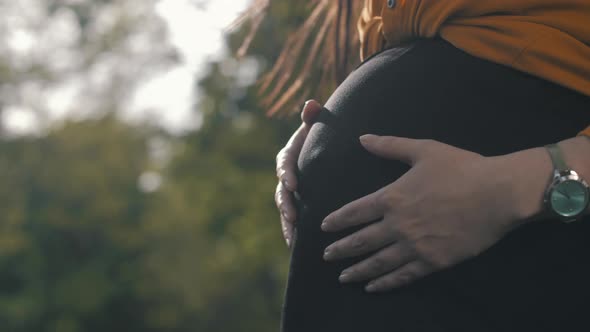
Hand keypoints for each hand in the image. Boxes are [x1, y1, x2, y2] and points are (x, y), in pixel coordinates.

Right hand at [275, 100, 322, 247]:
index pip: (284, 163)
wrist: (330, 145)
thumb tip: (312, 103)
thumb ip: (314, 115)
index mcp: (290, 154)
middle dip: (285, 205)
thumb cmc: (325, 132)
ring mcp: (293, 191)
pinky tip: (297, 247)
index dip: (286, 173)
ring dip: (287, 224)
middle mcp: (288, 174)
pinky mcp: (301, 203)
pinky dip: (294, 232)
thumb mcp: (320, 123)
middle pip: (281, 191)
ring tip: (292, 238)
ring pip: (286, 209)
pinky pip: (295, 219)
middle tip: (292, 216)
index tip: (292, 183)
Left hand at [321, 134, 551, 291]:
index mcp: (392, 197)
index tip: (323, 228)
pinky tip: (373, 287)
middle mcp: (398, 225)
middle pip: (361, 241)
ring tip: (343, 277)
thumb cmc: (461, 168)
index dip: (337, 220)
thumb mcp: (423, 150)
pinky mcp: (434, 261)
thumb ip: (390, 146)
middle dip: (340, 249)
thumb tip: (362, 138)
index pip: (355, 212)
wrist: (498, 193)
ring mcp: (415, 246)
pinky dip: (385, 283)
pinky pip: (403, 276)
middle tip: (325, 256)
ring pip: (378, 262)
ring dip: (357, 270)